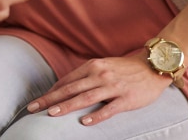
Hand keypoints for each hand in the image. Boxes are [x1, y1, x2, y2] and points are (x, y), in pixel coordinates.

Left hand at [26, 52, 172, 125]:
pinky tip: (84, 122)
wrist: (153, 67)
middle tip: (33, 108)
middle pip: (70, 88)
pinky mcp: (126, 98)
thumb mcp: (103, 66)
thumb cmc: (125, 69)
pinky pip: (109, 108)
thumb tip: (66, 87)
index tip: (38, 101)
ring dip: (67, 106)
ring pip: (85, 97)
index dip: (51, 91)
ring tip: (51, 113)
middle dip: (50, 99)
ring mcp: (113, 86)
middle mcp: (100, 74)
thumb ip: (86, 75)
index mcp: (92, 66)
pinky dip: (96, 115)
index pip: (67, 80)